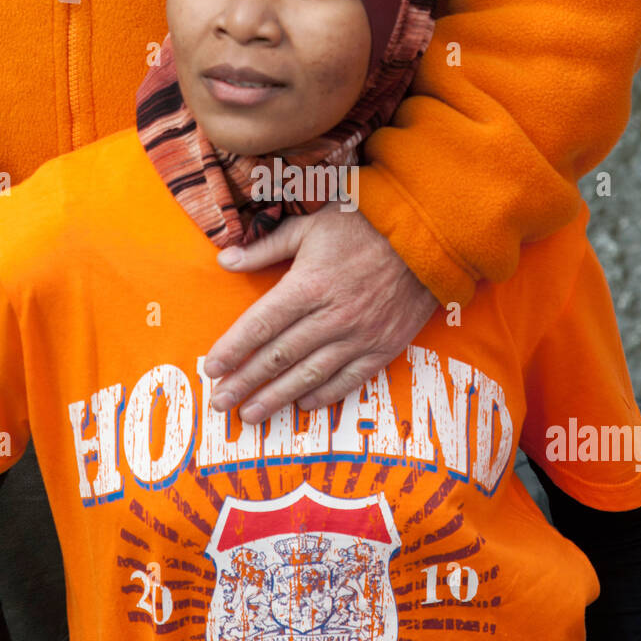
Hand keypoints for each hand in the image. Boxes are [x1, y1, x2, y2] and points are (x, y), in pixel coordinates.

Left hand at [204, 202, 439, 421]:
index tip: (211, 368)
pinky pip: (348, 379)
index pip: (260, 325)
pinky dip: (324, 395)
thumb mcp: (312, 224)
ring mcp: (359, 335)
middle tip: (219, 403)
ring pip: (309, 375)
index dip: (233, 349)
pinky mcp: (384, 346)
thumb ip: (267, 246)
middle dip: (244, 382)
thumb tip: (225, 260)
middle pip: (278, 357)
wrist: (429, 237)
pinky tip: (302, 405)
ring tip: (250, 416)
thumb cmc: (365, 224)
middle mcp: (331, 316)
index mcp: (308, 284)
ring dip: (276, 398)